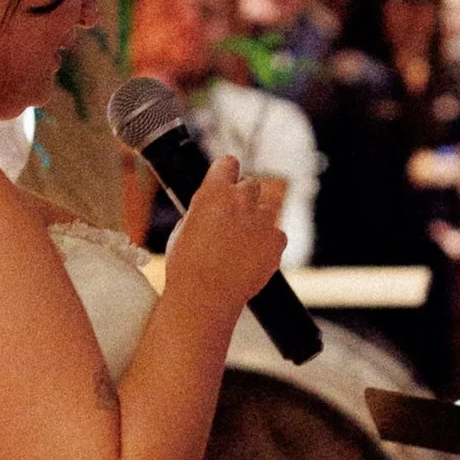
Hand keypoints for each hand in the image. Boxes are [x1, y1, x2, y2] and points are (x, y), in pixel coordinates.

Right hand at [165, 154, 288, 317]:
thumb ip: (202, 211)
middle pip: (251, 185)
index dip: (226, 174)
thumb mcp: (183, 229)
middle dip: (243, 199)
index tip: (226, 182)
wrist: (205, 296)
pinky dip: (268, 245)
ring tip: (241, 246)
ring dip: (257, 221)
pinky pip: (277, 235)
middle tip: (233, 221)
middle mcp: (241, 200)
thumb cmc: (187, 266)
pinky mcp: (277, 240)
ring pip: (266, 210)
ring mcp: (262, 220)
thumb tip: (210, 208)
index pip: (228, 163)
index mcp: (213, 192)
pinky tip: (252, 259)